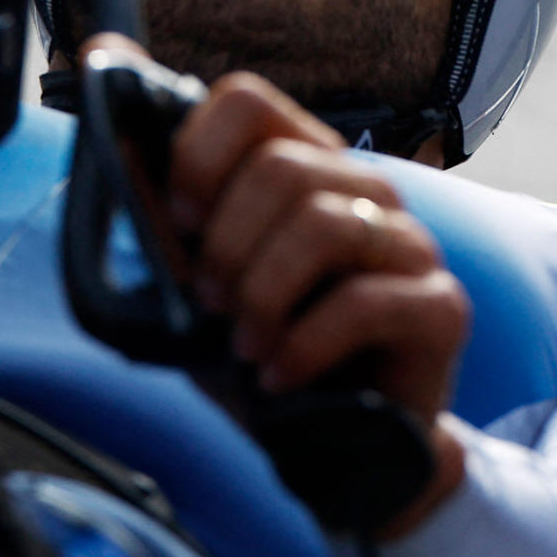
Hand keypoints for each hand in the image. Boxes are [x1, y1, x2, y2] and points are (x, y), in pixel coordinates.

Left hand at [85, 36, 471, 535]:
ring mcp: (410, 244)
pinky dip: (303, 346)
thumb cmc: (265, 359)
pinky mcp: (440, 306)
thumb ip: (164, 221)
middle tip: (211, 305)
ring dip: (263, 296)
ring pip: (323, 225)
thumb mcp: (195, 289)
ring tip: (247, 347)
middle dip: (226, 245)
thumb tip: (117, 143)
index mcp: (304, 167)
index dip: (199, 153)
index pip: (249, 102)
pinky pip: (362, 301)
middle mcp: (364, 190)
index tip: (179, 220)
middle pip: (282, 166)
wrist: (333, 454)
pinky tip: (282, 377)